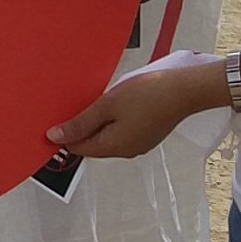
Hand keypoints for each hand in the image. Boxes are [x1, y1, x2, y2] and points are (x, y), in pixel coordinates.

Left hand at [46, 61, 218, 160]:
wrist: (185, 90)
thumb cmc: (148, 95)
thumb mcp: (107, 105)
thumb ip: (80, 122)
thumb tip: (55, 138)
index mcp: (113, 147)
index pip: (78, 148)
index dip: (64, 134)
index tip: (57, 117)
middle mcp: (126, 151)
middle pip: (92, 144)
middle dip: (81, 127)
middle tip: (77, 103)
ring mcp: (138, 144)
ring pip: (107, 137)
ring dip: (98, 121)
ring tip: (97, 100)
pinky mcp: (147, 135)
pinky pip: (121, 131)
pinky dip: (113, 120)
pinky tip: (114, 104)